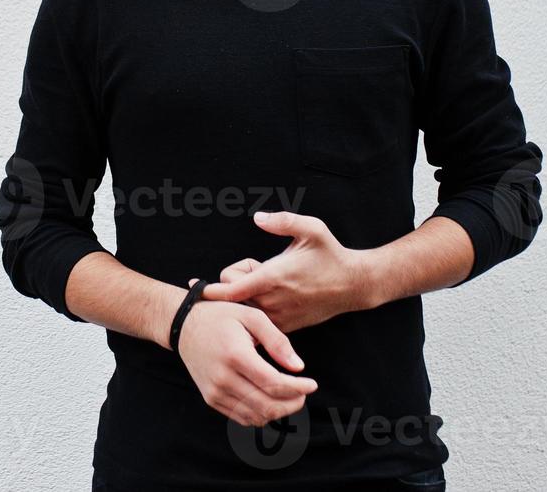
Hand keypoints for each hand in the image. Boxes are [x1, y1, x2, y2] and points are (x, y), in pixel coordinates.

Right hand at [174, 299, 317, 428]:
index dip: (299, 388)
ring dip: (279, 411)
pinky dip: (261, 414)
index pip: (274, 383)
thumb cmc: (220, 316)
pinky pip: (242, 417)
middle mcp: (223, 378)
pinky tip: (270, 400)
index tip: (312, 384)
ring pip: (256, 416)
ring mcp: (215, 391)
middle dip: (293, 403)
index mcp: (236, 355)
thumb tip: (298, 367)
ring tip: (290, 397)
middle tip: (304, 392)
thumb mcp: (251, 316)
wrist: (183, 325)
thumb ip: (277, 341)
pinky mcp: (211, 399)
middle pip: (268, 405)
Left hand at [190, 211, 376, 333]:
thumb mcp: (312, 228)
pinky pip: (258, 322)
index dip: (209, 288)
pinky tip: (270, 296)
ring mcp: (279, 318)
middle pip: (233, 295)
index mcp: (274, 277)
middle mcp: (273, 301)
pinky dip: (256, 309)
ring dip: (247, 295)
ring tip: (268, 282)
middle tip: (259, 267)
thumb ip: (283, 221)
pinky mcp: (286, 328)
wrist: (353, 285)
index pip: (231, 289)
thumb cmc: (330, 254)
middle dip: (237, 278)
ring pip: (244, 308)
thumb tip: (257, 218)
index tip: (193, 285)